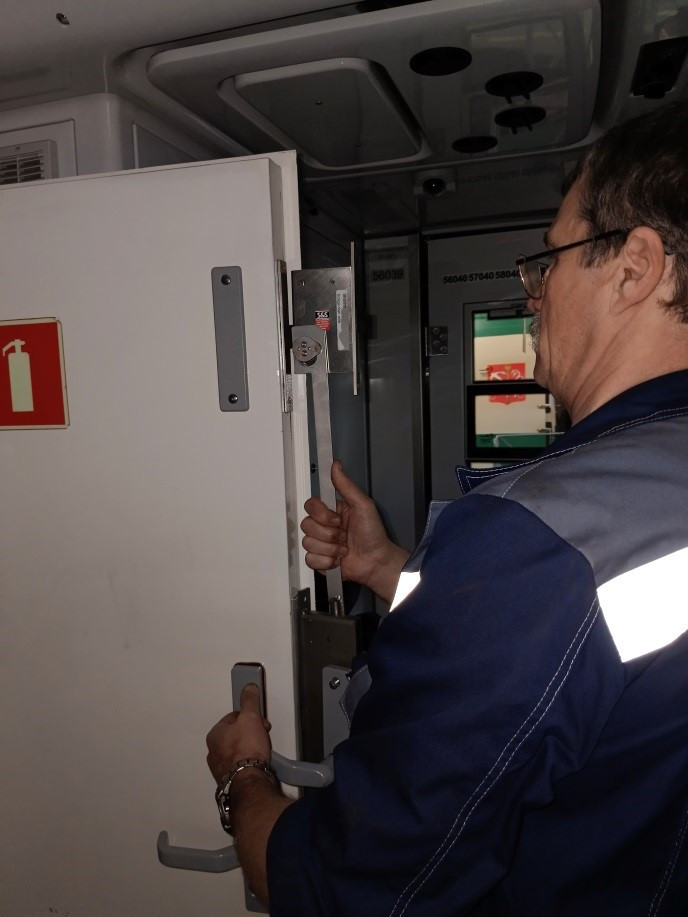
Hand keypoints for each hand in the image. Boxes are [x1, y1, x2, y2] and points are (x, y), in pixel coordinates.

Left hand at [206, 684, 271, 782]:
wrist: (248, 779)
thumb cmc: (247, 747)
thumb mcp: (251, 717)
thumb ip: (249, 701)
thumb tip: (248, 687)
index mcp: (214, 734)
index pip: (233, 717)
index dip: (250, 717)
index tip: (260, 722)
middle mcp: (213, 751)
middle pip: (235, 734)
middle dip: (251, 734)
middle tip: (263, 737)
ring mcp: (219, 767)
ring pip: (238, 750)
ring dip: (250, 748)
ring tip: (261, 751)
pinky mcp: (228, 779)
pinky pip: (239, 765)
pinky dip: (248, 762)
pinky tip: (257, 763)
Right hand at [300, 461, 410, 603]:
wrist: (376, 562)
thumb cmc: (373, 534)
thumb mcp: (363, 506)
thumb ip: (346, 486)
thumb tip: (336, 465)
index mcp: (331, 511)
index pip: (310, 506)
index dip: (321, 515)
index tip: (337, 519)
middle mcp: (323, 526)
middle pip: (306, 525)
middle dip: (329, 534)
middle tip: (344, 536)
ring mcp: (320, 544)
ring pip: (308, 543)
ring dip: (330, 548)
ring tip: (344, 549)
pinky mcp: (319, 560)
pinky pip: (310, 559)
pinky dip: (327, 562)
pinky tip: (338, 560)